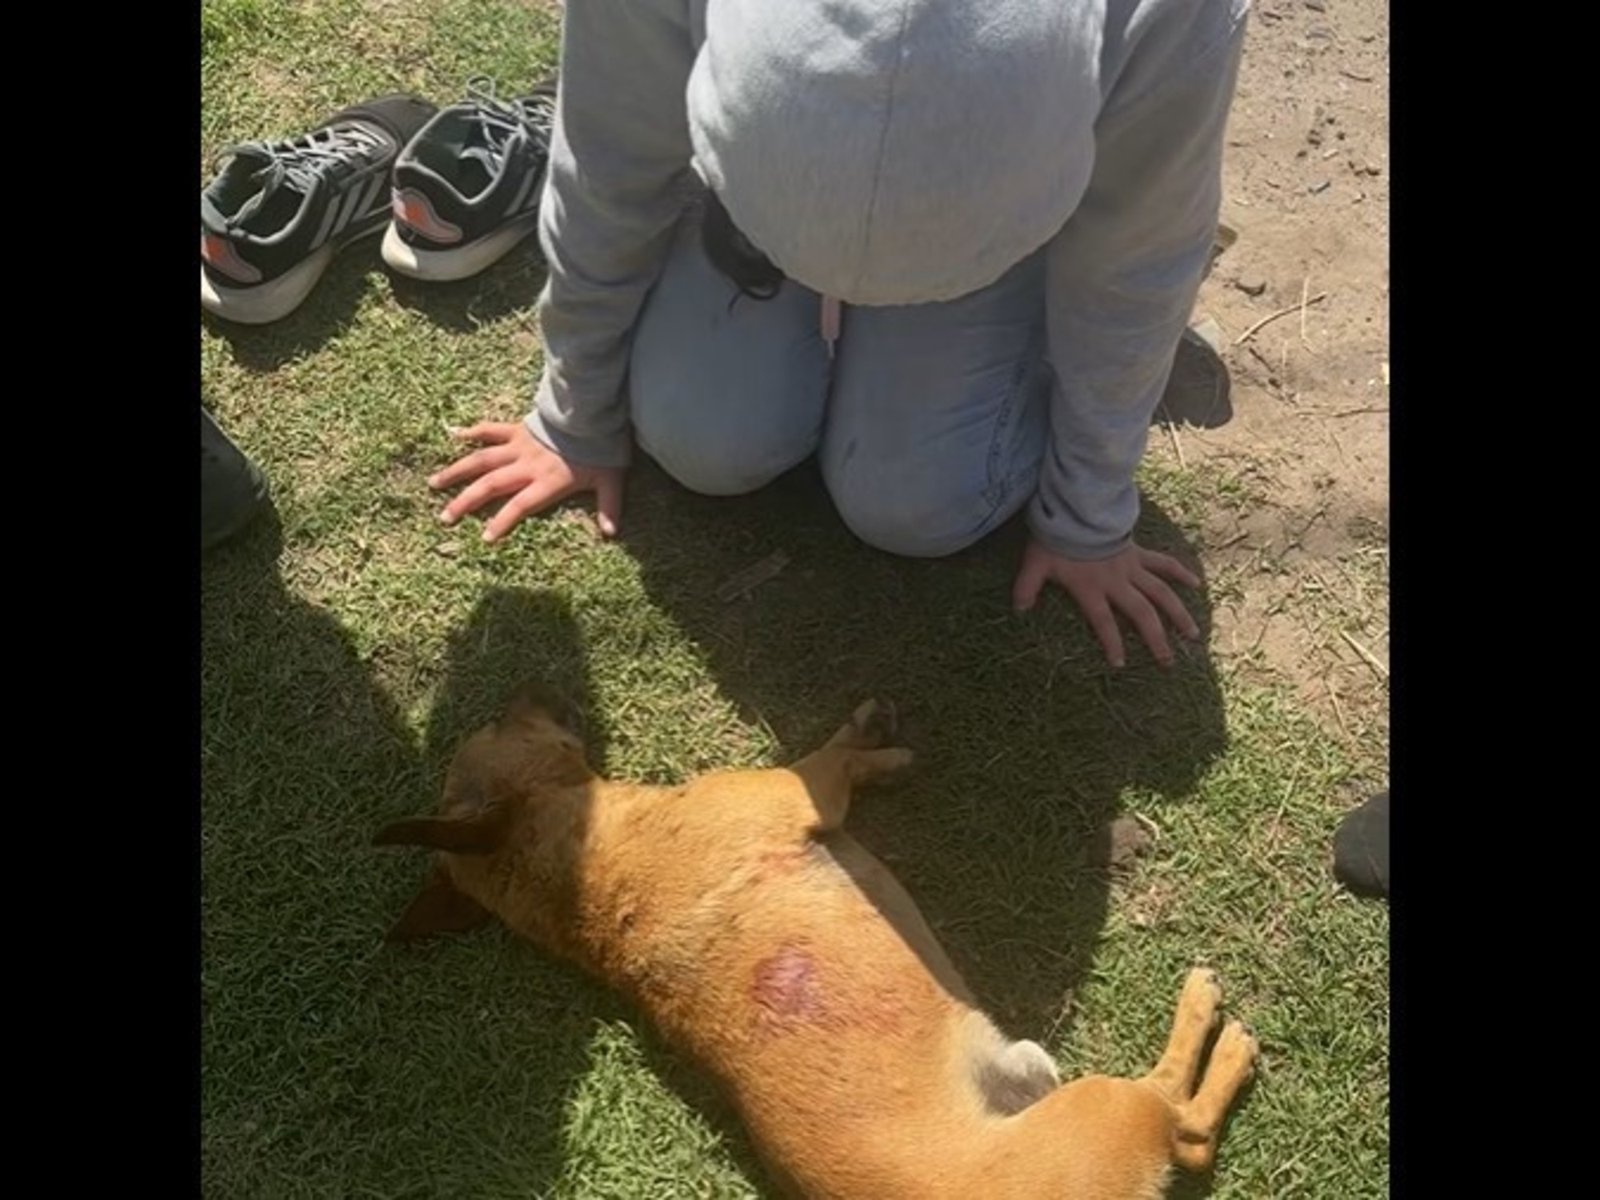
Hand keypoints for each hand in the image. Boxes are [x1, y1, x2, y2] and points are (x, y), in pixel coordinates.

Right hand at [427, 421, 624, 542]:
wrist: (592, 411)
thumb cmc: (602, 449)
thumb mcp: (610, 480)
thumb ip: (609, 507)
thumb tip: (613, 535)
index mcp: (546, 482)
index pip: (520, 506)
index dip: (503, 522)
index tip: (485, 538)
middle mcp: (526, 466)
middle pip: (490, 485)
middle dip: (465, 502)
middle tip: (444, 517)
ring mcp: (518, 446)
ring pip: (481, 459)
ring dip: (456, 471)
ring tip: (433, 483)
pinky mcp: (516, 429)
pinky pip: (490, 429)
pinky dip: (471, 431)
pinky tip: (452, 434)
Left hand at [1012, 539, 1200, 667]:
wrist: (1078, 505)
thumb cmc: (1056, 537)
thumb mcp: (1035, 563)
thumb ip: (1026, 587)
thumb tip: (1017, 610)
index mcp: (1092, 588)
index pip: (1104, 622)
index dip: (1112, 643)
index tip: (1120, 664)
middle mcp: (1117, 581)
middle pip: (1142, 613)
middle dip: (1156, 639)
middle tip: (1168, 662)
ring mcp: (1132, 567)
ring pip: (1161, 593)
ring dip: (1178, 614)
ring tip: (1193, 635)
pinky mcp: (1139, 553)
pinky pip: (1164, 563)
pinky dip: (1180, 573)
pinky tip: (1197, 585)